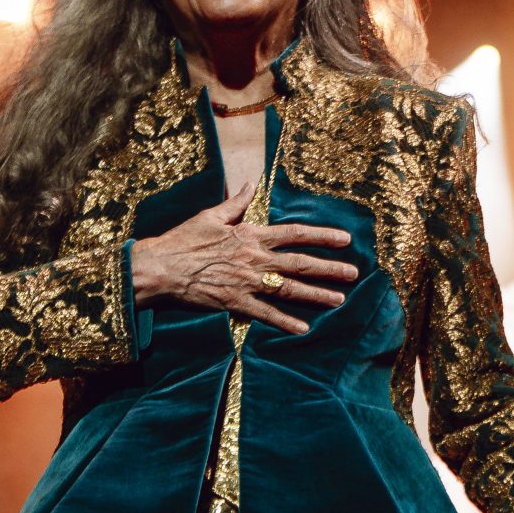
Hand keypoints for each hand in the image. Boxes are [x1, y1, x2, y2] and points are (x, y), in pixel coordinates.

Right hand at [131, 181, 355, 333]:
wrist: (160, 267)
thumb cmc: (184, 239)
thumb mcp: (212, 215)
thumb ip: (237, 202)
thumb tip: (250, 184)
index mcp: (251, 235)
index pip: (296, 234)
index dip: (323, 236)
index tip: (345, 239)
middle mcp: (256, 259)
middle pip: (300, 263)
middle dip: (329, 268)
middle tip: (353, 273)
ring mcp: (248, 282)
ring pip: (290, 289)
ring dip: (316, 295)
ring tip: (339, 299)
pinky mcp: (236, 303)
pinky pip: (266, 314)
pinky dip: (285, 322)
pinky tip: (303, 328)